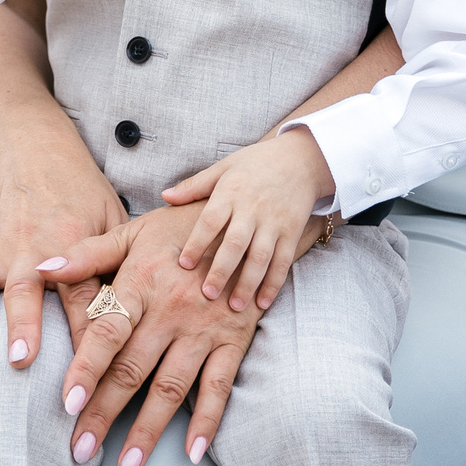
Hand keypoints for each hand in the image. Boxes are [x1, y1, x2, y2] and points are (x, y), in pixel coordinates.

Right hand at [0, 151, 126, 388]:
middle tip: (20, 363)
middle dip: (22, 327)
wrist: (28, 149)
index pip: (85, 297)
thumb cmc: (80, 193)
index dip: (89, 336)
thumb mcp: (112, 221)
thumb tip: (138, 324)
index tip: (90, 377)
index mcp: (71, 245)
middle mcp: (28, 251)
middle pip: (24, 292)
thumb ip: (119, 269)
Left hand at [42, 202, 326, 465]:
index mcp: (142, 281)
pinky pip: (220, 387)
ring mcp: (204, 328)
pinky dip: (208, 421)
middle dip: (105, 413)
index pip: (108, 331)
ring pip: (172, 386)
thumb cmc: (178, 229)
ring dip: (149, 429)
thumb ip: (86, 253)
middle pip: (133, 369)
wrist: (245, 221)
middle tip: (80, 451)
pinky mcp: (233, 341)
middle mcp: (172, 309)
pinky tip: (193, 453)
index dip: (88, 368)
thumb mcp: (132, 231)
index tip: (67, 404)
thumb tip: (40, 268)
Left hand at [162, 128, 333, 312]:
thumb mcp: (224, 168)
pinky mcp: (292, 232)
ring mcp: (274, 222)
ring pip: (260, 257)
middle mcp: (253, 209)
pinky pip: (283, 261)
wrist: (300, 159)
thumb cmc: (255, 164)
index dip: (197, 242)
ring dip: (247, 284)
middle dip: (221, 270)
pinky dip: (273, 283)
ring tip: (234, 306)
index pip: (210, 221)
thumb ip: (195, 186)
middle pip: (235, 244)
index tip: (184, 264)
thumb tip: (165, 196)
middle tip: (206, 294)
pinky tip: (262, 303)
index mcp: (231, 193)